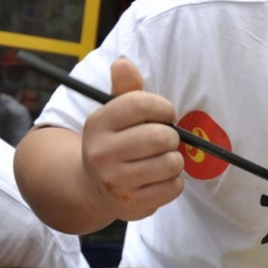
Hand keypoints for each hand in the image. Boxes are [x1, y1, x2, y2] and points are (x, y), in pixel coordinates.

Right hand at [81, 58, 183, 221]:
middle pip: (160, 137)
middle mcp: (102, 152)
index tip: (165, 115)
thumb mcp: (115, 113)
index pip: (141, 104)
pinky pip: (173, 187)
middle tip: (165, 141)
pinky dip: (174, 182)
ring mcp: (115, 180)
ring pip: (170, 163)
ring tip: (161, 160)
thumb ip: (125, 89)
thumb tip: (124, 63)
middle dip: (172, 137)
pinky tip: (158, 179)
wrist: (93, 186)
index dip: (163, 108)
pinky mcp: (131, 203)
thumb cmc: (115, 142)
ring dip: (174, 160)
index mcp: (99, 123)